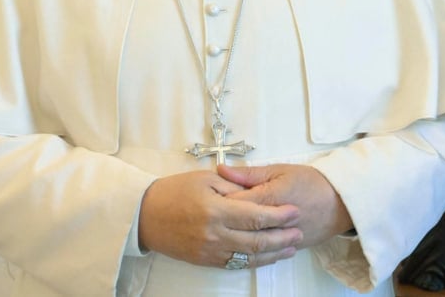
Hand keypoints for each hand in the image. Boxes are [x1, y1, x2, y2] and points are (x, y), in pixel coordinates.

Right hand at [138, 169, 301, 267]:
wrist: (145, 216)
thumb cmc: (175, 191)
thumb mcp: (206, 180)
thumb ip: (235, 187)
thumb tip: (259, 194)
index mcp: (216, 210)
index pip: (257, 216)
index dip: (280, 216)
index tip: (295, 212)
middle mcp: (215, 234)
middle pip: (257, 241)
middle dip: (282, 238)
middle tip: (299, 232)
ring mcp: (210, 251)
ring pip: (249, 257)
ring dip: (273, 254)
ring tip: (290, 248)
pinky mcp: (205, 261)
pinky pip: (235, 264)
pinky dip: (255, 261)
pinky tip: (267, 256)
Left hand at [218, 163, 352, 248]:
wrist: (342, 202)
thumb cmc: (311, 182)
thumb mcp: (281, 170)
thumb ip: (250, 174)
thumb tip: (222, 170)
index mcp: (269, 198)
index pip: (234, 202)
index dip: (218, 201)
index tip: (207, 198)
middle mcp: (273, 222)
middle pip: (238, 225)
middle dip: (222, 222)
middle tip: (211, 217)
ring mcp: (281, 237)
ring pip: (250, 243)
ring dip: (234, 238)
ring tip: (223, 231)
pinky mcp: (288, 248)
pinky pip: (264, 253)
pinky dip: (250, 249)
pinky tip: (240, 245)